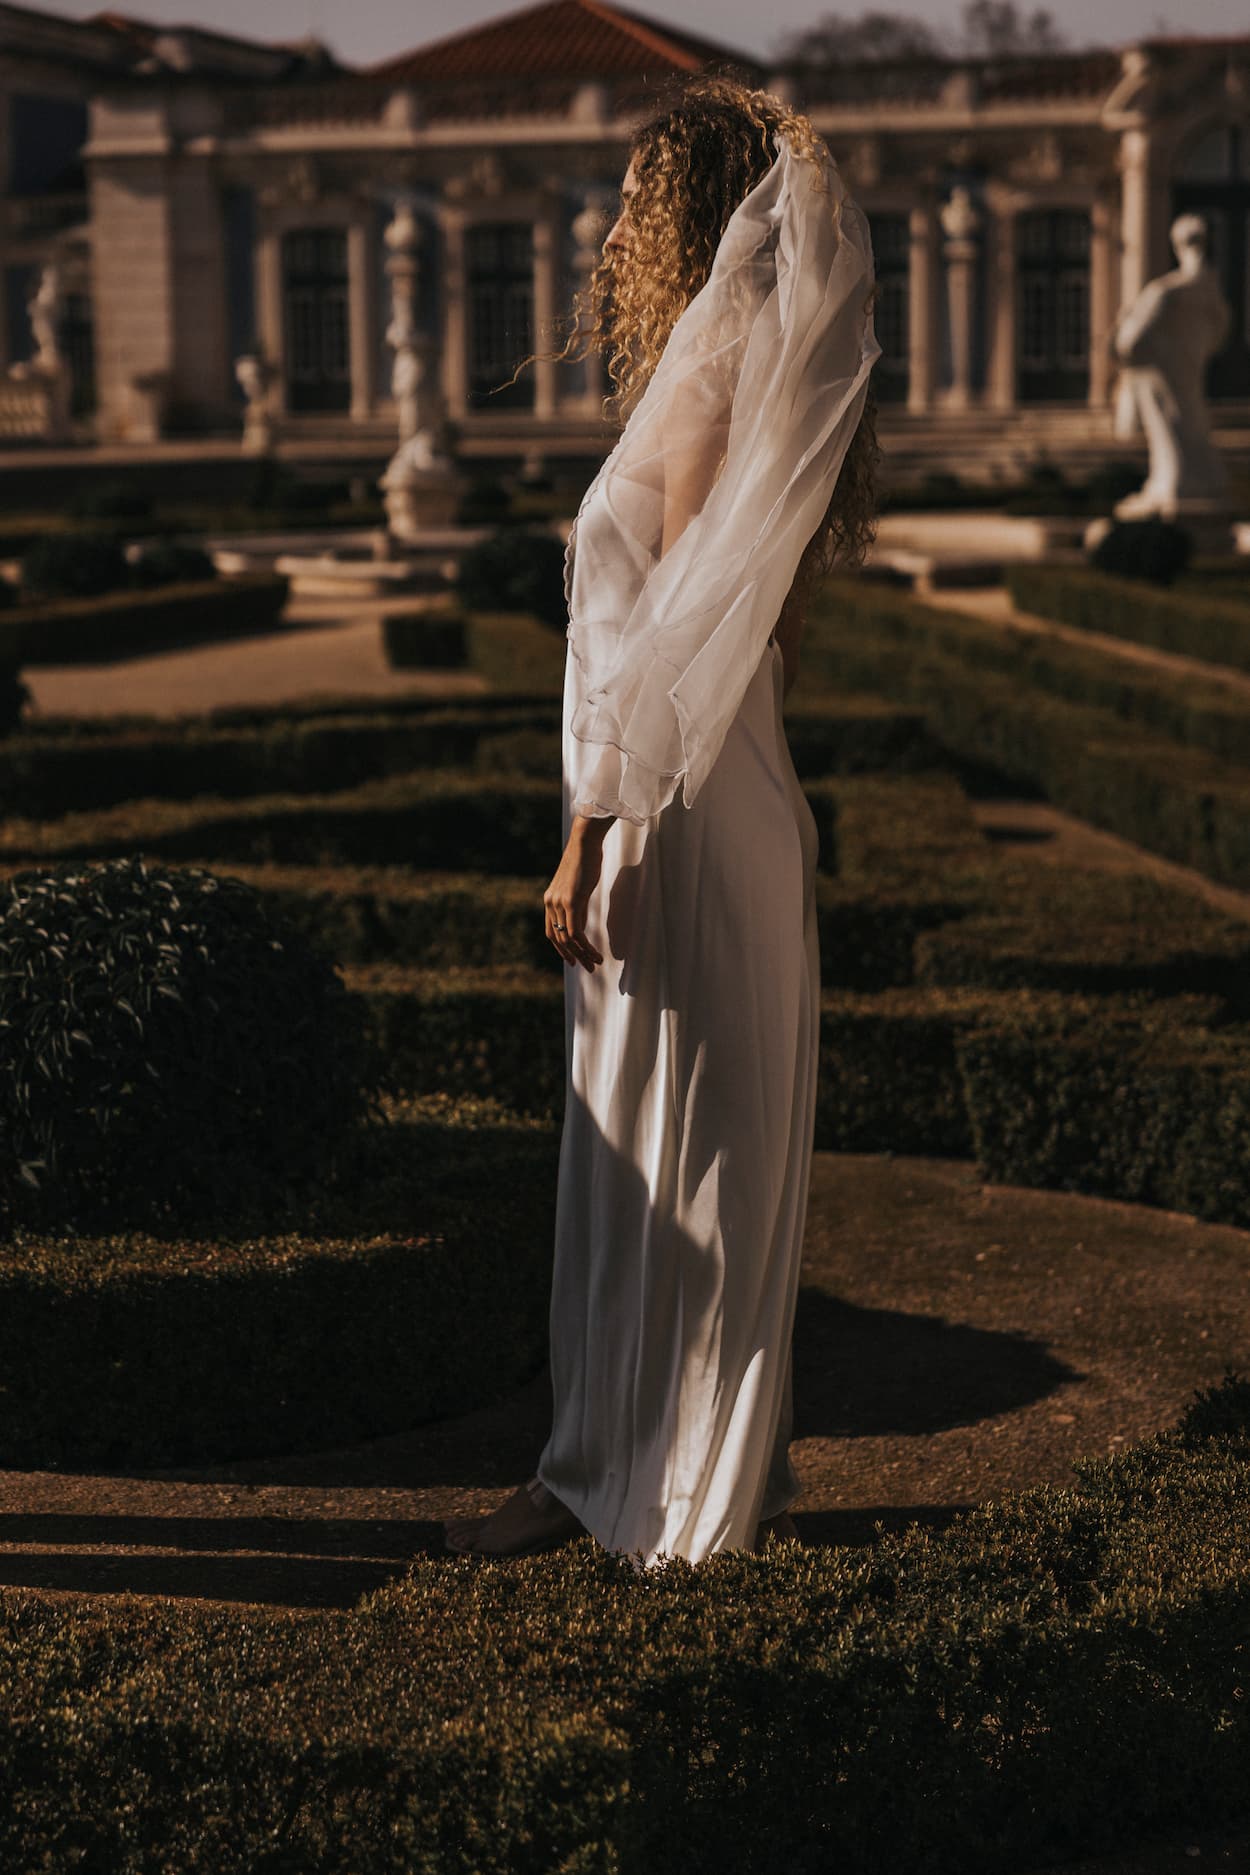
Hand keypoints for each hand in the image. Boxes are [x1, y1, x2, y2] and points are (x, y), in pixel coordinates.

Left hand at [544, 816, 611, 970]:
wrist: (584, 842)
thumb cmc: (585, 860)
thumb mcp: (578, 887)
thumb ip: (576, 906)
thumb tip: (580, 925)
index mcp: (549, 900)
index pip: (550, 932)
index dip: (560, 949)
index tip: (572, 959)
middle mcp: (551, 903)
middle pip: (558, 939)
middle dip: (574, 956)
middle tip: (588, 968)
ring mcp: (559, 903)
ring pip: (568, 939)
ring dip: (583, 954)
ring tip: (596, 964)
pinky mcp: (571, 901)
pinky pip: (576, 932)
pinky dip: (586, 946)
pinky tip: (597, 952)